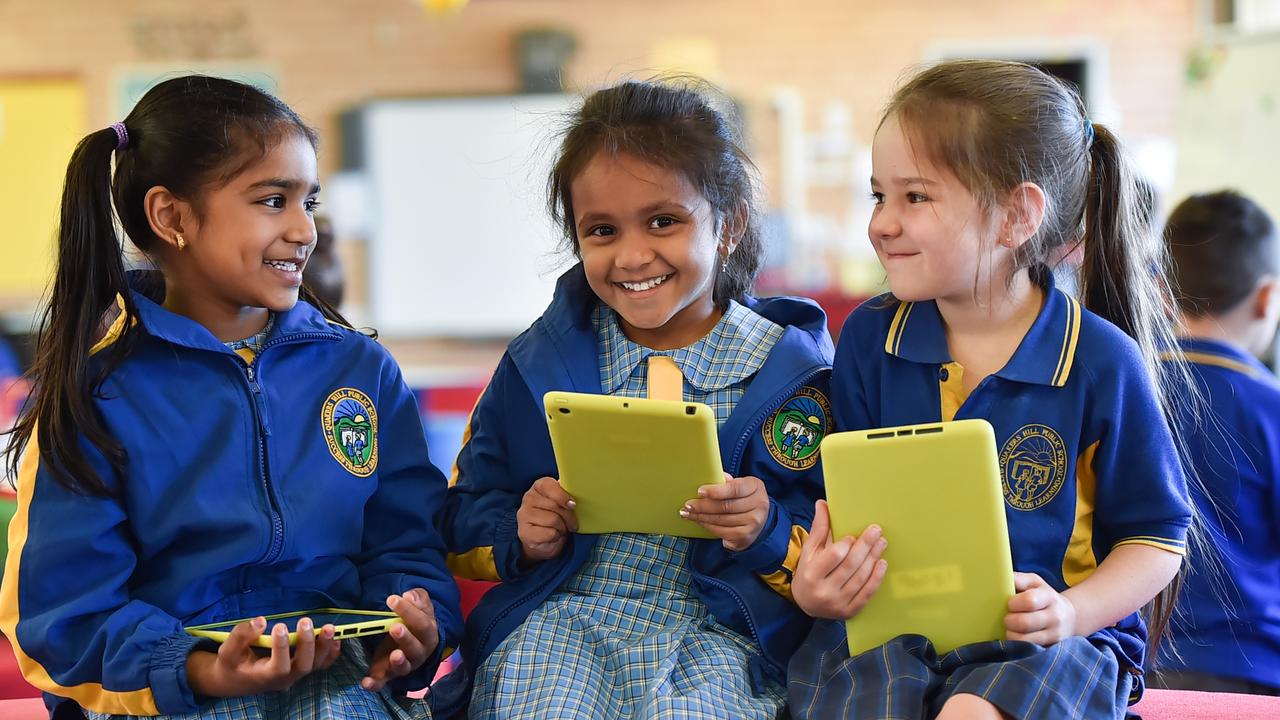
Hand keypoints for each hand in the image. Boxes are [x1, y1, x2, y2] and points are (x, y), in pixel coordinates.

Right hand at [186, 616, 341, 696]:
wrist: (236, 679)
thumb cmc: (232, 663)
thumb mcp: (228, 650)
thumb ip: (242, 635)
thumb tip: (260, 620)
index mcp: (264, 676)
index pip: (278, 666)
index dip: (281, 647)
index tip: (278, 625)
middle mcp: (284, 679)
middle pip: (302, 666)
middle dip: (307, 644)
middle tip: (305, 621)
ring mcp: (295, 675)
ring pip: (315, 665)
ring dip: (324, 646)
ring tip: (329, 627)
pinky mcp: (301, 668)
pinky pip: (321, 664)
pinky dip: (331, 653)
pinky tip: (337, 638)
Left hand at [362, 589, 440, 691]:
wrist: (411, 640)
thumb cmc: (415, 621)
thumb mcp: (420, 606)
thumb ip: (418, 599)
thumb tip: (410, 596)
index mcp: (429, 635)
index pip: (422, 624)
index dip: (409, 612)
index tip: (392, 600)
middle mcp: (419, 653)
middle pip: (415, 648)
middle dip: (405, 638)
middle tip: (394, 627)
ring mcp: (403, 665)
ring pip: (403, 667)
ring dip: (398, 662)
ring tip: (394, 655)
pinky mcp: (387, 675)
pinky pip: (382, 682)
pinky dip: (374, 684)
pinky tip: (366, 682)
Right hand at [516, 476, 577, 562]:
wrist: (543, 539)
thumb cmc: (556, 516)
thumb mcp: (563, 502)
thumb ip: (568, 494)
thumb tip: (578, 489)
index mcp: (539, 486)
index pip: (549, 486)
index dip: (563, 496)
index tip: (573, 505)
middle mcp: (528, 498)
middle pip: (555, 506)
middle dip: (569, 517)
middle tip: (572, 523)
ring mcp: (524, 515)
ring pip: (553, 520)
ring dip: (562, 528)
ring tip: (561, 529)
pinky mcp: (525, 532)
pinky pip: (549, 534)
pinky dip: (556, 537)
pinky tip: (553, 536)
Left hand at [679, 474, 771, 550]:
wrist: (759, 519)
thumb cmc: (744, 498)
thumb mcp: (740, 485)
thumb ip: (727, 482)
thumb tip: (711, 477)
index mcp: (755, 486)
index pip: (735, 489)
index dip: (716, 491)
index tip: (700, 491)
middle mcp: (759, 504)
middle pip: (725, 506)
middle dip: (703, 506)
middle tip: (688, 504)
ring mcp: (753, 522)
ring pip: (721, 520)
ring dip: (701, 517)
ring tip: (688, 513)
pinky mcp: (746, 536)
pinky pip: (722, 531)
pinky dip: (708, 526)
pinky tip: (699, 521)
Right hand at [791, 500, 887, 619]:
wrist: (805, 604)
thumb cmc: (808, 572)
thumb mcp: (809, 550)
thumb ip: (818, 528)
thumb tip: (823, 503)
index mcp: (812, 573)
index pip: (834, 556)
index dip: (846, 544)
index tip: (853, 536)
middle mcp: (824, 591)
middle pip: (851, 565)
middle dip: (866, 546)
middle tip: (877, 530)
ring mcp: (838, 603)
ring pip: (861, 578)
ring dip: (874, 558)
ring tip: (882, 543)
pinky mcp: (850, 611)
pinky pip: (867, 593)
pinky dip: (876, 578)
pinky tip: (882, 563)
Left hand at [1005, 572, 1077, 644]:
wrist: (1069, 617)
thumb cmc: (1044, 597)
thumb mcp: (1035, 582)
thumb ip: (1019, 579)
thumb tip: (1001, 577)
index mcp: (1049, 597)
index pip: (1029, 601)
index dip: (1013, 603)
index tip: (1009, 604)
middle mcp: (1055, 616)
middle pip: (1024, 622)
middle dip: (1009, 621)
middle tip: (1007, 619)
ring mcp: (1054, 635)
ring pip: (1025, 640)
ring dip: (1011, 635)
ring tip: (1010, 629)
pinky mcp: (1051, 648)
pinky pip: (1030, 650)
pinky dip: (1018, 647)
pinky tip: (1016, 640)